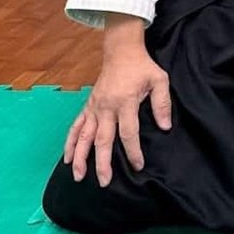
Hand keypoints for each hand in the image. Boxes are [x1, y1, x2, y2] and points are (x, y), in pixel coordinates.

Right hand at [63, 15, 171, 186]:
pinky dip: (70, 143)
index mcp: (125, 102)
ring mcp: (94, 108)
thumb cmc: (142, 67)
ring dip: (81, 157)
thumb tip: (165, 126)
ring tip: (79, 176)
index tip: (137, 165)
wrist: (121, 52)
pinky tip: (68, 158)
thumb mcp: (159, 80)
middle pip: (103, 140)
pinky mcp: (88, 106)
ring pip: (84, 137)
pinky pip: (76, 127)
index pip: (128, 133)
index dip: (133, 151)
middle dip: (102, 163)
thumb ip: (162, 103)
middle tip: (104, 181)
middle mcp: (106, 108)